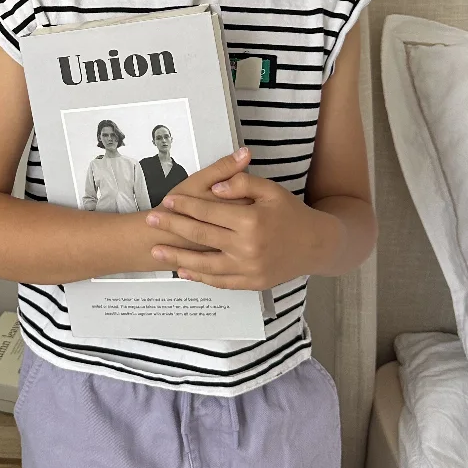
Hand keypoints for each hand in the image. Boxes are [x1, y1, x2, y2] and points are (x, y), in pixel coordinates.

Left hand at [145, 147, 341, 289]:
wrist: (316, 245)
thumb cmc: (291, 213)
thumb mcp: (270, 190)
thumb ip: (242, 183)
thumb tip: (216, 188)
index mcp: (251, 220)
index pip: (209, 211)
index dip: (186, 206)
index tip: (167, 201)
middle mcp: (248, 247)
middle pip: (201, 236)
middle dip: (173, 228)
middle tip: (150, 220)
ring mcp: (249, 268)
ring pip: (205, 264)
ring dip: (178, 258)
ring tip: (156, 251)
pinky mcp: (252, 283)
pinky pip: (221, 282)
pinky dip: (200, 277)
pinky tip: (183, 271)